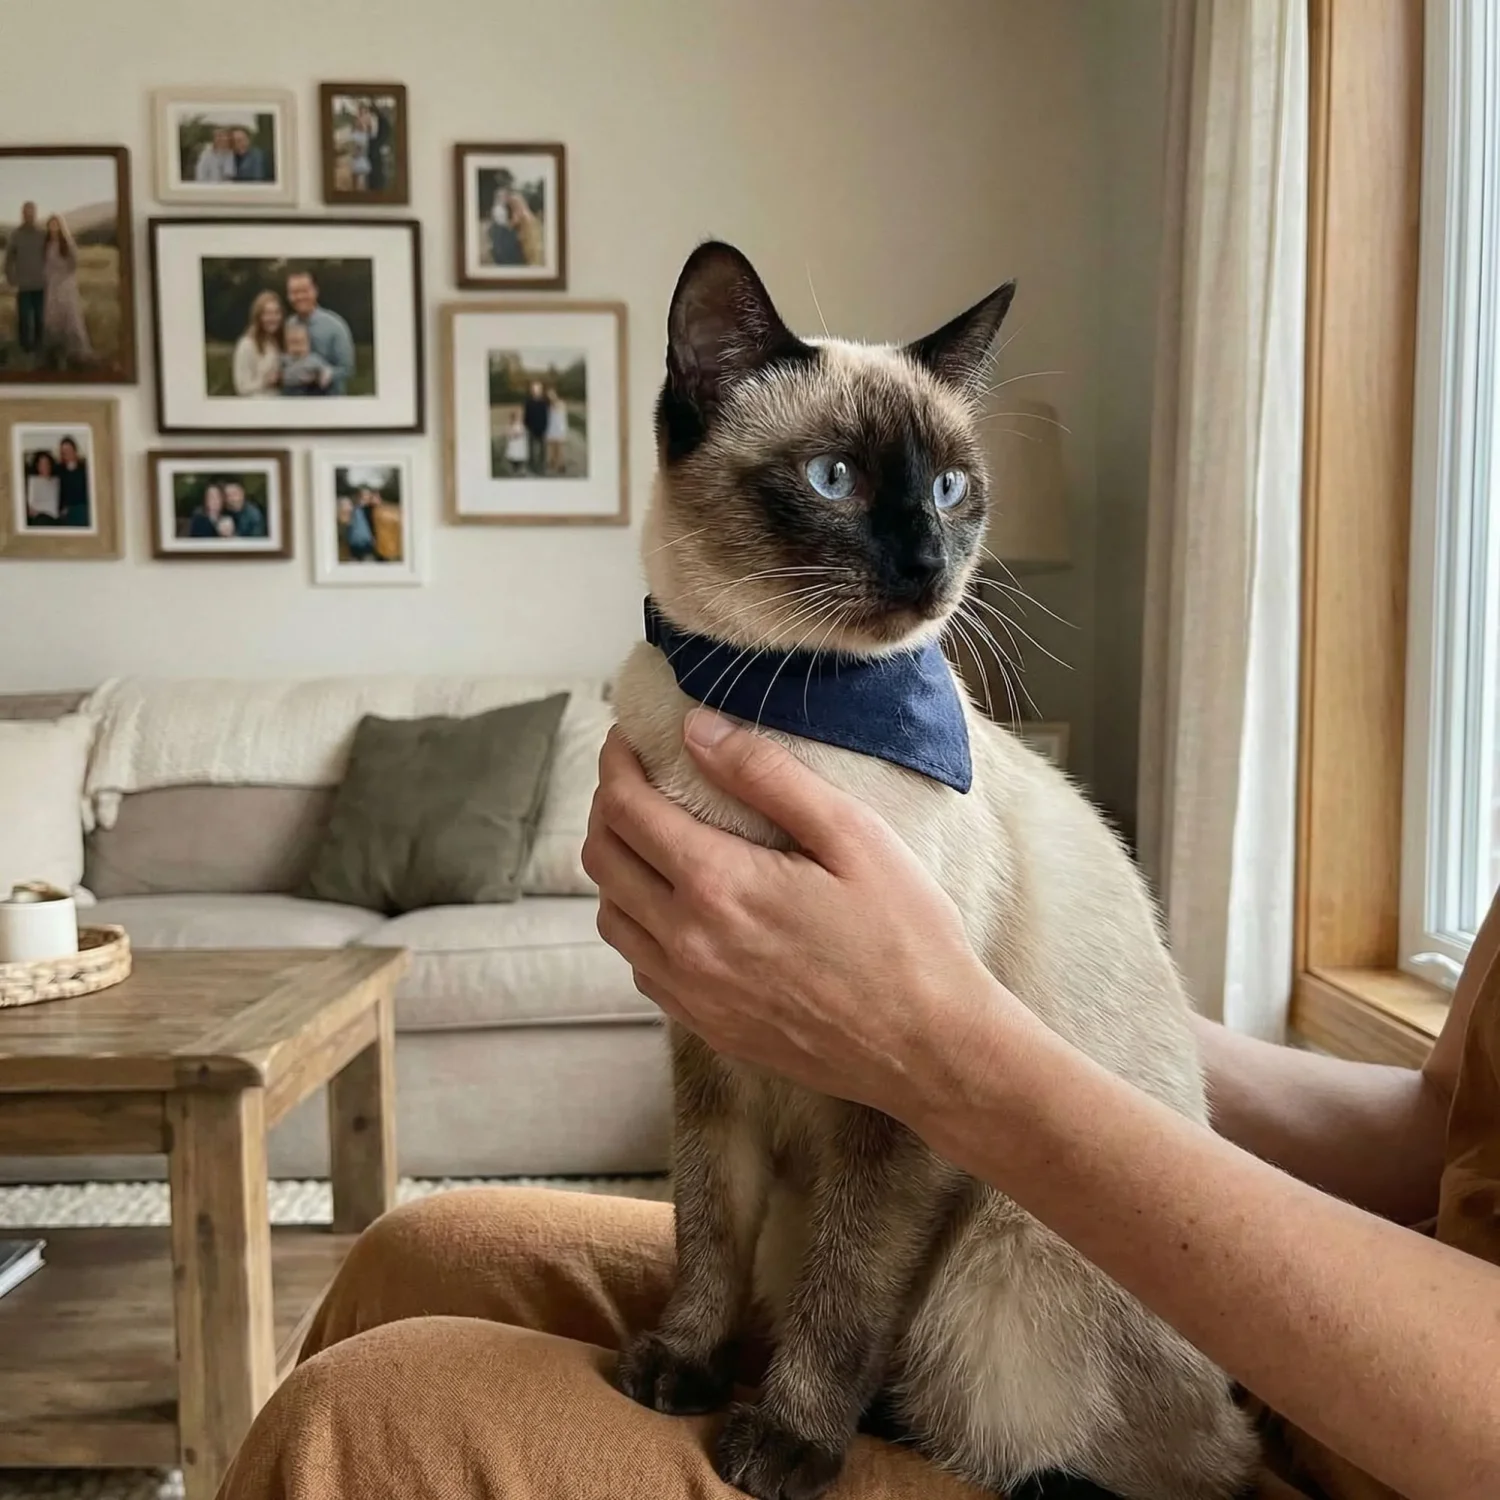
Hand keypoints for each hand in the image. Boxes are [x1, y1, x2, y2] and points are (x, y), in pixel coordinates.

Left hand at [583, 713, 1007, 1119]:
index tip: (626, 738)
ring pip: (610, 916)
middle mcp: (688, 942)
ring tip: (649, 838)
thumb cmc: (904, 935)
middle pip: (603, 859)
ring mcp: (692, 992)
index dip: (616, 762)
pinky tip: (675, 906)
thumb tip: (698, 730)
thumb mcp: (852, 833)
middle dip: (607, 807)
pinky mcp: (706, 1025)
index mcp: (719, 885)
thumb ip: (768, 774)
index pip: (627, 808)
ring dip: (616, 868)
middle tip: (634, 779)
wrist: (928, 1047)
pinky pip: (641, 965)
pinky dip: (639, 924)